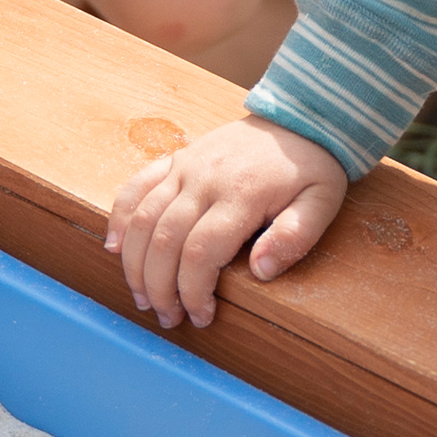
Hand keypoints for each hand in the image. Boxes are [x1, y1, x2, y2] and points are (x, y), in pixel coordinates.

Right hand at [106, 116, 347, 328]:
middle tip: (169, 318)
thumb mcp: (321, 202)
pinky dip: (120, 219)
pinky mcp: (175, 159)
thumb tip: (261, 271)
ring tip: (143, 297)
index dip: (194, 292)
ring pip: (143, 219)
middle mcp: (204, 179)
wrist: (297, 118)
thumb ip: (295, 236)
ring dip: (135, 264)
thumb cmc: (310, 168)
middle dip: (160, 288)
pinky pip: (135, 187)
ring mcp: (185, 166)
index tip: (201, 317)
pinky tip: (115, 248)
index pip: (202, 253)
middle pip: (165, 241)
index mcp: (241, 195)